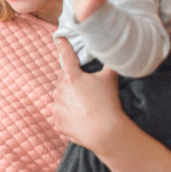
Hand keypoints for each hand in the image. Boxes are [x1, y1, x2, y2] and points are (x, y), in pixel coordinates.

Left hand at [53, 38, 121, 152]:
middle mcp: (59, 90)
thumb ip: (109, 62)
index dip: (63, 46)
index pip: (66, 56)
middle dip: (73, 82)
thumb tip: (113, 50)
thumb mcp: (111, 78)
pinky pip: (61, 115)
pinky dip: (68, 115)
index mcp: (71, 77)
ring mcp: (56, 107)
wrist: (105, 132)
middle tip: (87, 91)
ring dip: (69, 99)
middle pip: (64, 81)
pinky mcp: (57, 122)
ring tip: (86, 107)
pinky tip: (81, 118)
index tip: (59, 39)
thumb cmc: (108, 103)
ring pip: (61, 98)